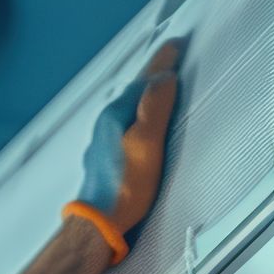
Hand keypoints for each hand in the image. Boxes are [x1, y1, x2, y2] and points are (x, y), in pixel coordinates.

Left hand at [74, 38, 184, 240]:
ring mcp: (103, 143)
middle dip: (153, 76)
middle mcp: (106, 125)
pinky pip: (125, 127)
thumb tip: (165, 79)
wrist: (97, 225)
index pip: (145, 79)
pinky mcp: (106, 160)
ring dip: (145, 97)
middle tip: (169, 62)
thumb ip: (155, 108)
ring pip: (128, 109)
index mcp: (116, 115)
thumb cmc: (122, 190)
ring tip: (158, 88)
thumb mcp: (146, 144)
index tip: (176, 48)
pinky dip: (138, 118)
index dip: (163, 63)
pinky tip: (141, 126)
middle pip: (135, 92)